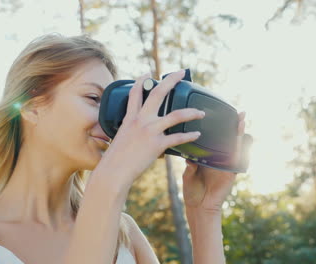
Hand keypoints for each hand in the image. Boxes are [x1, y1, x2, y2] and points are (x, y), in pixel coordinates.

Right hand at [98, 70, 204, 187]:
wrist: (114, 171)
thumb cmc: (115, 159)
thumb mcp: (119, 139)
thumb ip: (129, 133)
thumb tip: (135, 135)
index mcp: (130, 118)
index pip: (135, 94)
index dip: (141, 81)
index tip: (148, 73)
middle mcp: (140, 120)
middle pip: (158, 93)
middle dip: (171, 80)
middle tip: (181, 72)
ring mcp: (150, 131)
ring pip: (176, 115)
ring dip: (191, 112)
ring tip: (201, 112)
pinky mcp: (157, 144)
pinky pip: (178, 138)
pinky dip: (189, 136)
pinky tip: (197, 134)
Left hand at [182, 111, 245, 212]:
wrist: (198, 208)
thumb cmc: (192, 190)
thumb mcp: (189, 174)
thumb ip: (191, 164)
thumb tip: (189, 156)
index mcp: (209, 158)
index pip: (216, 140)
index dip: (220, 128)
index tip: (223, 114)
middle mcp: (219, 160)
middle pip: (229, 140)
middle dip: (236, 127)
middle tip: (240, 113)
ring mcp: (226, 166)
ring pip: (235, 148)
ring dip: (240, 135)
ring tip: (242, 121)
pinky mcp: (230, 174)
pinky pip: (236, 161)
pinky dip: (240, 151)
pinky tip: (241, 142)